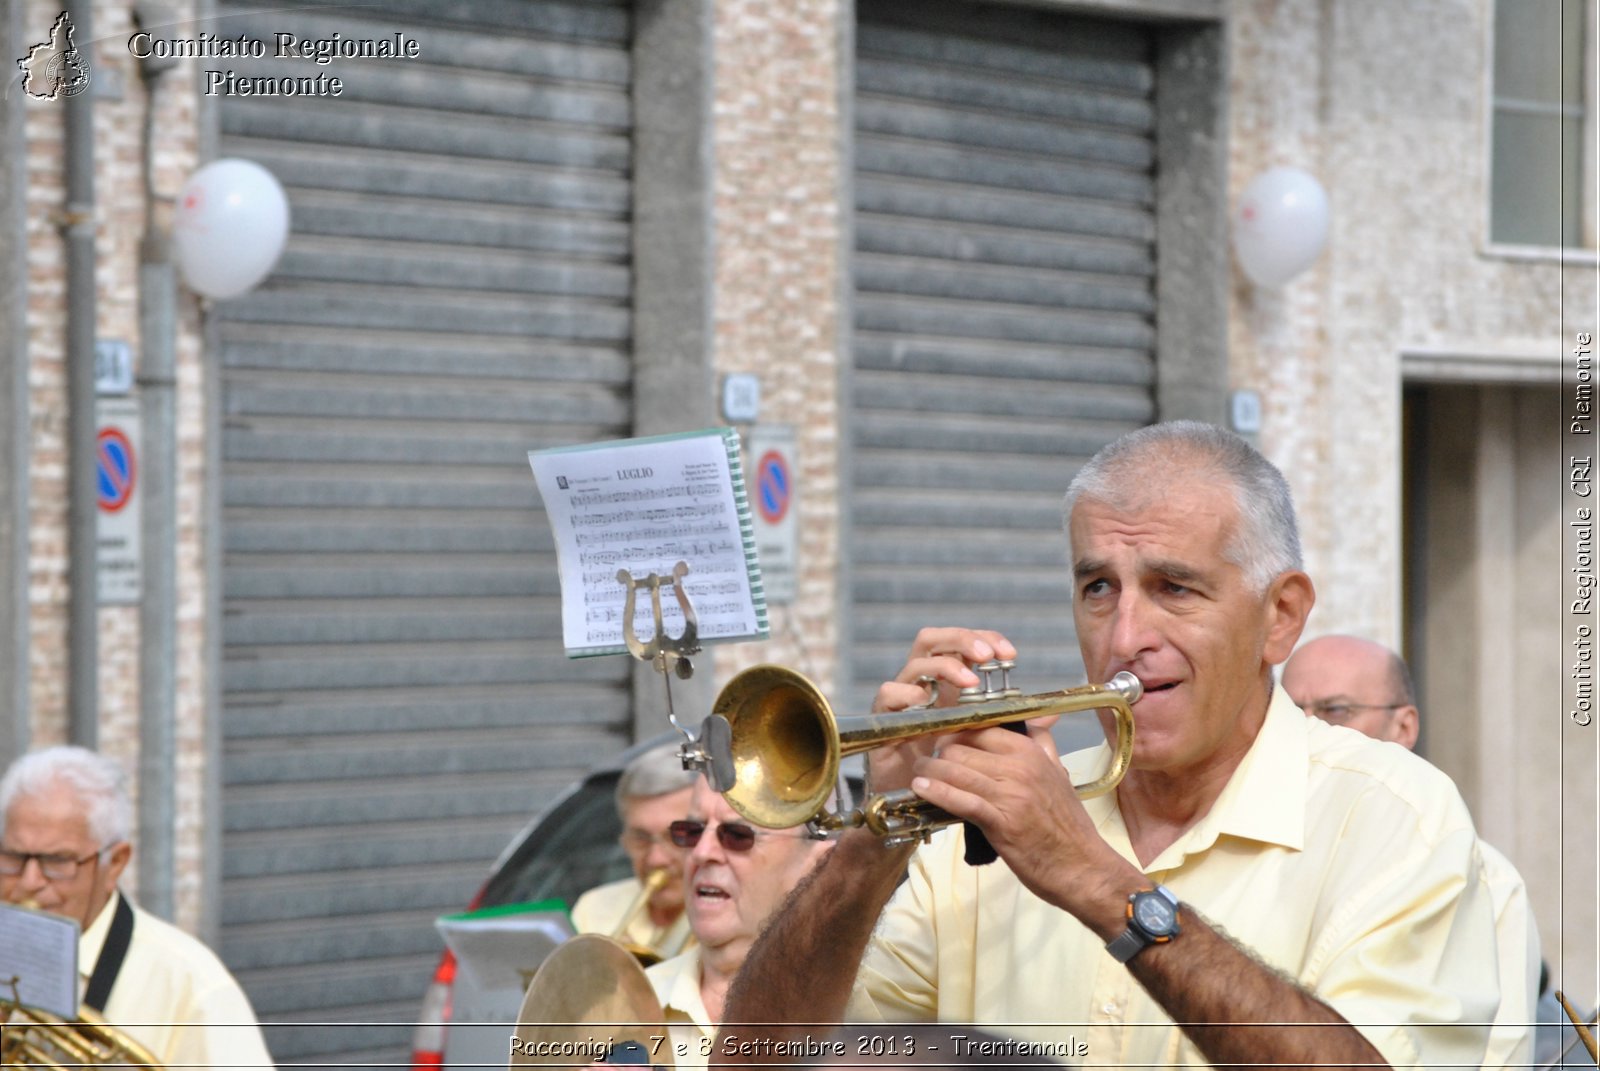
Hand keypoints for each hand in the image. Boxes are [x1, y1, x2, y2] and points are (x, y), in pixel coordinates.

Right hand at [866, 627, 1017, 794]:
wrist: (914, 800)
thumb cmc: (948, 767)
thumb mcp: (985, 742)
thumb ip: (1014, 726)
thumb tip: (1053, 715)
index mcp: (947, 683)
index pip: (962, 645)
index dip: (984, 640)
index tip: (1009, 655)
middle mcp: (923, 684)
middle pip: (933, 641)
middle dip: (961, 640)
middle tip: (986, 655)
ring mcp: (902, 700)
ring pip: (914, 665)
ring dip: (943, 667)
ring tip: (968, 681)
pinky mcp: (884, 720)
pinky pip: (887, 695)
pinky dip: (906, 694)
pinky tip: (925, 702)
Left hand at [910, 715, 1136, 924]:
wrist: (1084, 867)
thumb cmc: (1068, 825)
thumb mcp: (1059, 774)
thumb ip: (1043, 745)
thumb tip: (1035, 721)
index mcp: (1031, 752)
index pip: (982, 728)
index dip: (957, 732)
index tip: (942, 739)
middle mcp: (1019, 766)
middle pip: (963, 747)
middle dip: (939, 752)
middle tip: (926, 760)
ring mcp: (1009, 793)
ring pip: (957, 769)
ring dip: (930, 771)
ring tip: (917, 774)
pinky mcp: (1000, 821)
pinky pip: (961, 800)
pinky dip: (937, 792)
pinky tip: (921, 789)